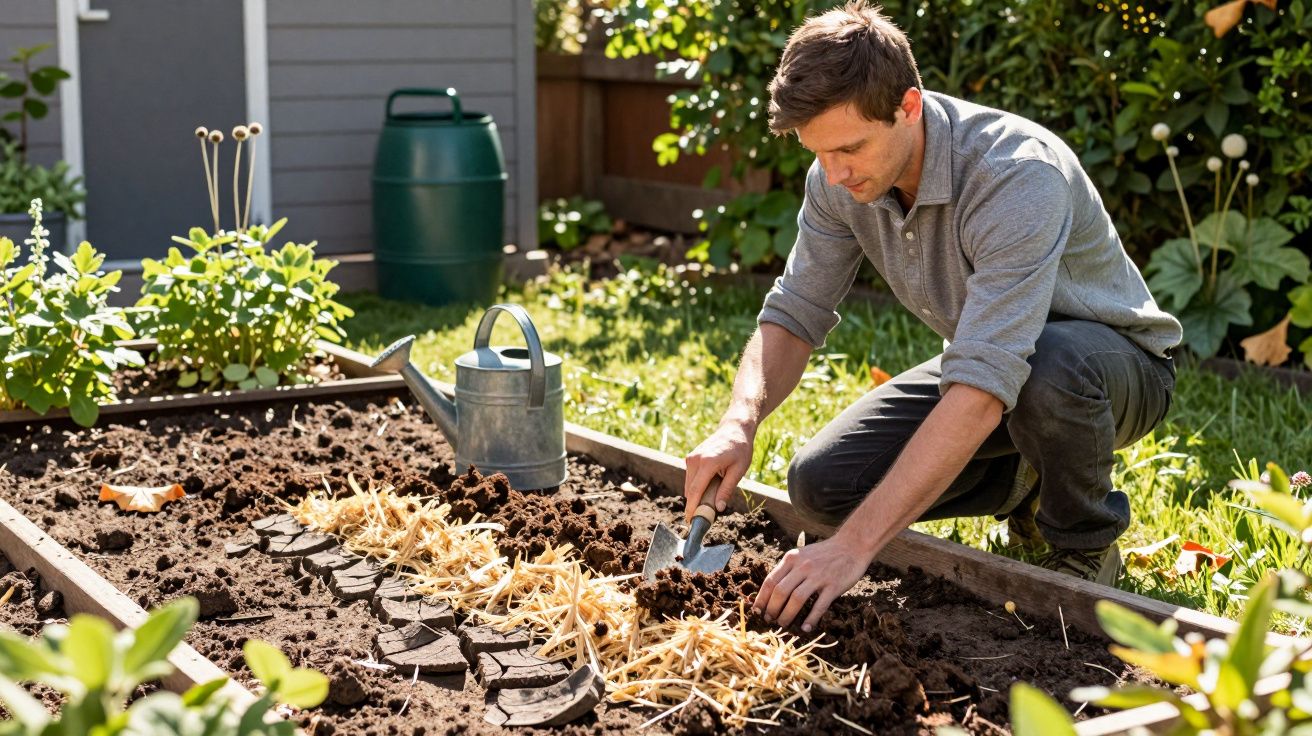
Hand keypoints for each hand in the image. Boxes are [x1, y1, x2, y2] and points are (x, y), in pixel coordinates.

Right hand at [683, 420, 754, 521]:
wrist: (734, 429)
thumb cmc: (740, 449)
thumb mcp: (738, 470)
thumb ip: (727, 489)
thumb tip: (718, 508)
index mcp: (707, 463)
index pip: (695, 491)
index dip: (692, 507)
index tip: (690, 521)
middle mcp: (695, 459)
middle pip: (690, 490)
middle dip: (697, 503)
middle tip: (710, 512)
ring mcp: (691, 458)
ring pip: (689, 485)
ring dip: (698, 493)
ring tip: (717, 489)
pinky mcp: (690, 458)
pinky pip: (691, 478)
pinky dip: (698, 485)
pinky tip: (713, 480)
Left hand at [752, 534, 873, 630]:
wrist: (851, 545)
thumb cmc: (824, 554)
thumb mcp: (801, 555)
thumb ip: (788, 569)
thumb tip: (770, 591)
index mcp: (792, 558)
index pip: (770, 581)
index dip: (762, 598)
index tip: (757, 611)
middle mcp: (803, 566)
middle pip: (780, 592)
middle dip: (772, 609)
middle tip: (770, 620)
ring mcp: (819, 576)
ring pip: (796, 599)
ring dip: (787, 615)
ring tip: (783, 624)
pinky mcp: (833, 586)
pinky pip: (819, 606)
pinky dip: (811, 619)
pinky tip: (805, 628)